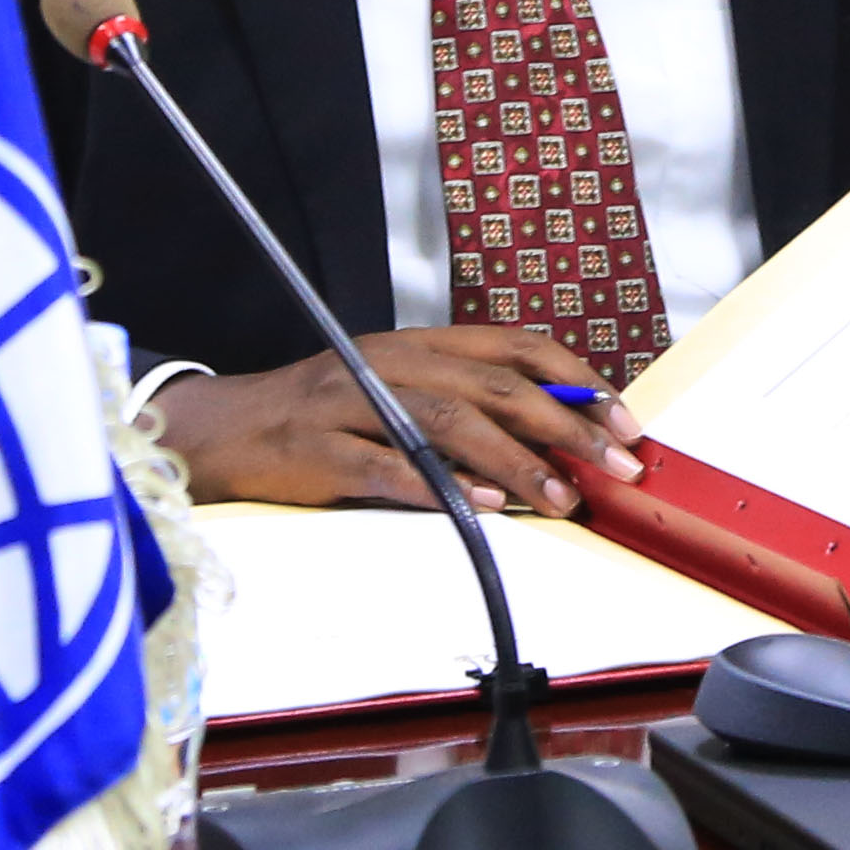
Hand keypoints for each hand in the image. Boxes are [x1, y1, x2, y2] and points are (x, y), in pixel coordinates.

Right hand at [147, 328, 645, 515]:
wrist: (225, 430)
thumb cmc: (321, 418)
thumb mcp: (396, 395)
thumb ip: (463, 408)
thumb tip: (552, 442)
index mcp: (416, 344)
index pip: (513, 346)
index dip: (575, 380)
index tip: (624, 422)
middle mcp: (388, 361)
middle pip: (491, 383)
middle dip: (564, 426)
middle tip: (614, 467)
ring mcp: (351, 401)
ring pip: (446, 420)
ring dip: (513, 460)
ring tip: (560, 498)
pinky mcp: (318, 447)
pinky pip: (386, 464)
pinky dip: (436, 484)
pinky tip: (478, 505)